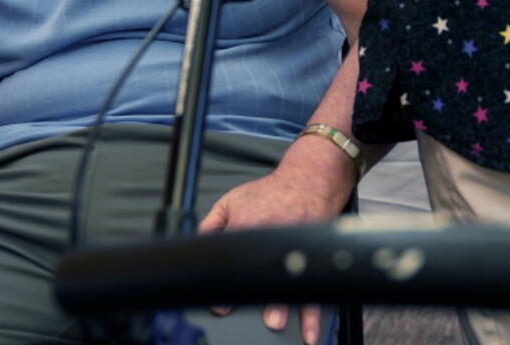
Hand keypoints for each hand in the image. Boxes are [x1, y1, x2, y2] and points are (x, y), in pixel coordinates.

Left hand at [198, 139, 356, 344]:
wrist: (308, 181)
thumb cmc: (271, 194)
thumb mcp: (231, 201)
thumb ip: (210, 226)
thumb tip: (196, 249)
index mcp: (246, 227)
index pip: (227, 260)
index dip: (220, 284)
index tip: (218, 302)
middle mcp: (270, 241)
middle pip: (257, 272)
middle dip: (248, 293)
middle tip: (236, 308)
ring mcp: (292, 251)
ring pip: (287, 283)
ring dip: (281, 304)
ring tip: (274, 321)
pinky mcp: (310, 259)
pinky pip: (313, 291)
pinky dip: (311, 315)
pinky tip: (308, 333)